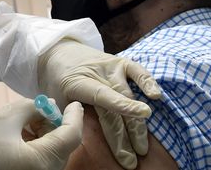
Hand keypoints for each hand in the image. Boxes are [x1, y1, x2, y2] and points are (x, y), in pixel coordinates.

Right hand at [0, 99, 83, 169]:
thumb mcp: (7, 117)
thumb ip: (34, 107)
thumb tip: (50, 104)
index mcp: (40, 162)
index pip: (71, 136)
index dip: (75, 116)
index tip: (74, 103)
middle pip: (63, 145)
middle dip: (56, 124)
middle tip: (42, 109)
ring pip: (54, 153)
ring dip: (47, 134)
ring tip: (27, 121)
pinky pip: (42, 161)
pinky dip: (39, 146)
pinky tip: (23, 134)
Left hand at [38, 39, 161, 168]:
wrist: (58, 51)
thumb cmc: (55, 81)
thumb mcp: (54, 99)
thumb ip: (68, 116)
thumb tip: (76, 139)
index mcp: (79, 82)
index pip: (103, 94)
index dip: (122, 105)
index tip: (141, 115)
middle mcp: (98, 73)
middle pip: (117, 103)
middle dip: (126, 134)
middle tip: (132, 158)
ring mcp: (110, 66)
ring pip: (128, 93)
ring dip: (137, 122)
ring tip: (142, 145)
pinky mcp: (119, 62)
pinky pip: (137, 71)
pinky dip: (148, 81)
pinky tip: (157, 95)